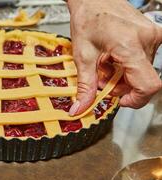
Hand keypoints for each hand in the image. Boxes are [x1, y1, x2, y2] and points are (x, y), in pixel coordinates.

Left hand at [67, 0, 161, 115]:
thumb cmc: (88, 19)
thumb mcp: (82, 56)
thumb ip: (85, 85)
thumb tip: (80, 108)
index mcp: (131, 46)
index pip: (148, 85)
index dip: (135, 99)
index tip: (119, 99)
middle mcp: (147, 40)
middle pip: (142, 80)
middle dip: (121, 86)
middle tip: (102, 77)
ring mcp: (152, 35)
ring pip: (143, 71)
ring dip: (123, 75)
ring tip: (105, 63)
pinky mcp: (152, 33)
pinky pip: (145, 59)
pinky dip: (129, 65)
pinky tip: (115, 58)